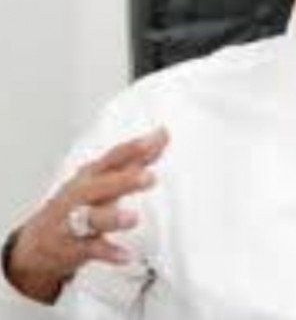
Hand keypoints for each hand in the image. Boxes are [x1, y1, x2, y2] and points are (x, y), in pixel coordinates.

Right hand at [6, 128, 168, 303]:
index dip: (134, 148)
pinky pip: (91, 249)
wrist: (39, 242)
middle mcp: (81, 194)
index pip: (113, 158)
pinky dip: (108, 252)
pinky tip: (126, 256)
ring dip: (113, 217)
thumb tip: (163, 134)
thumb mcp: (105, 176)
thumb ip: (136, 158)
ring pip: (92, 217)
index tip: (157, 138)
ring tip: (133, 218)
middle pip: (100, 185)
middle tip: (150, 177)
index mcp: (92, 175)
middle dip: (124, 181)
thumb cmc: (80, 202)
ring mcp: (74, 220)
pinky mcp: (73, 247)